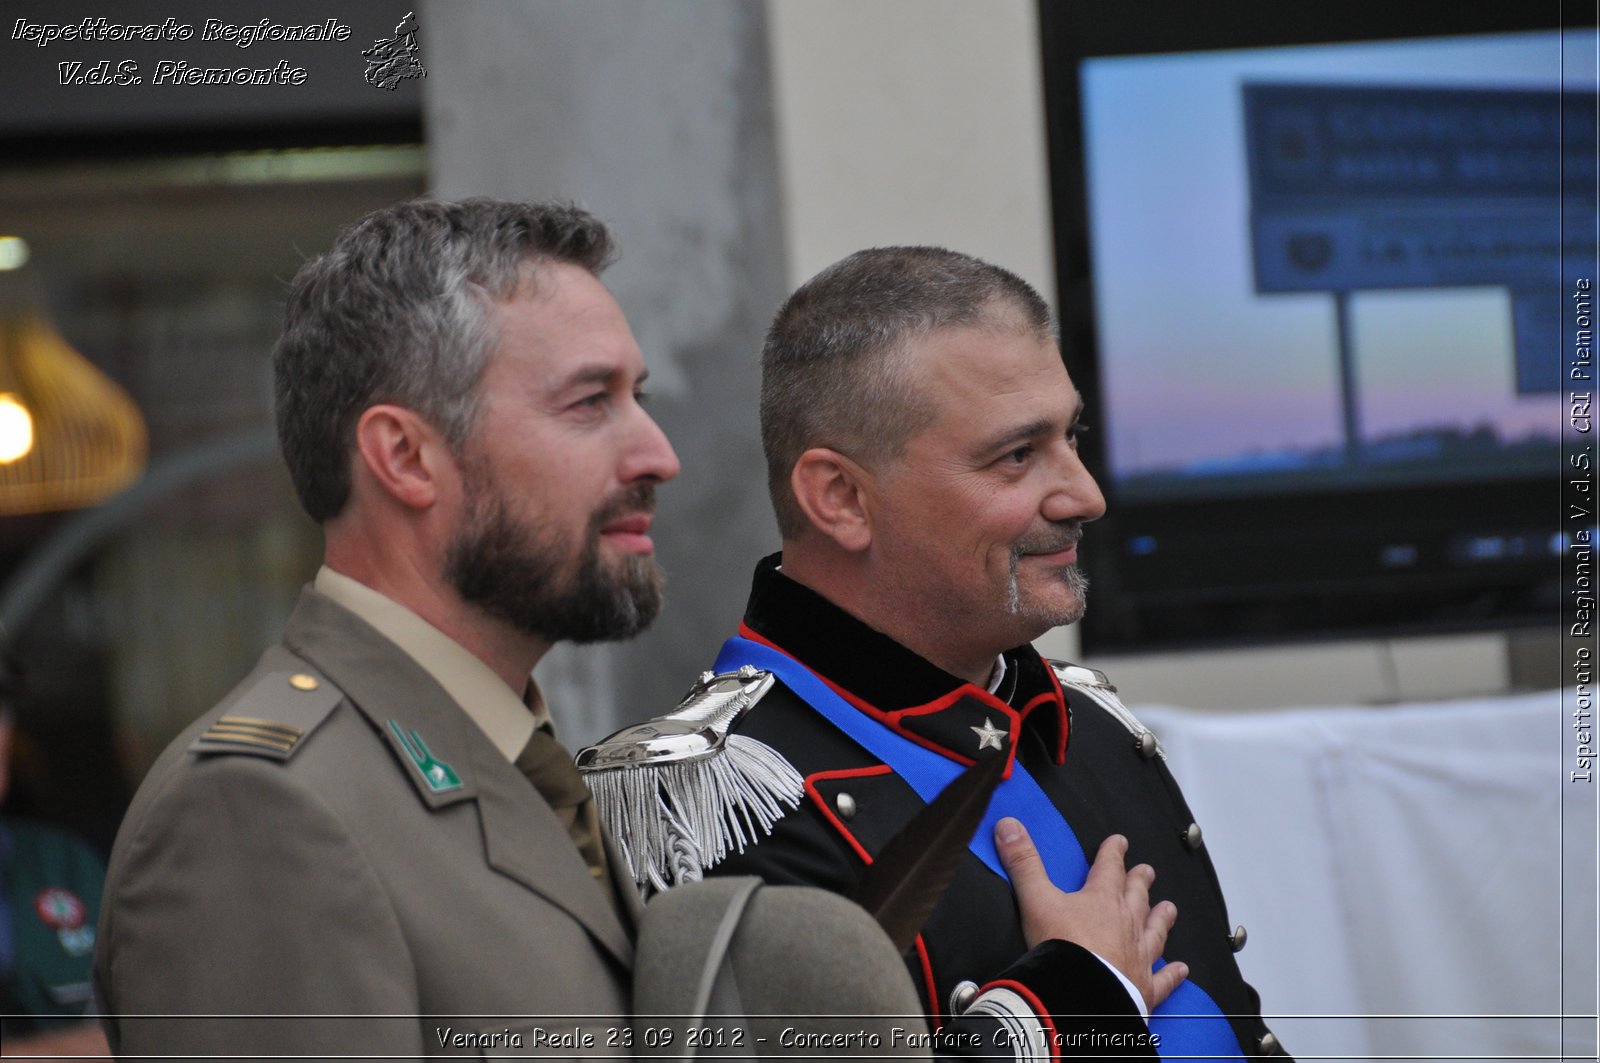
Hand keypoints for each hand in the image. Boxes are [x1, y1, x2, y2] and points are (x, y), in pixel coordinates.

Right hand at [995, 817, 1187, 1010]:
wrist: (1082, 993)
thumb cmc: (1061, 946)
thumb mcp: (1035, 899)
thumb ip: (1023, 863)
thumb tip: (1008, 825)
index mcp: (1102, 899)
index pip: (1110, 867)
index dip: (1114, 852)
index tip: (1120, 841)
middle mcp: (1126, 923)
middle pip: (1137, 896)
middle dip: (1140, 881)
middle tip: (1147, 870)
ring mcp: (1139, 955)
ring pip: (1155, 931)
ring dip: (1161, 919)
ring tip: (1169, 909)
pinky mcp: (1145, 986)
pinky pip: (1164, 978)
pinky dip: (1173, 974)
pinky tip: (1182, 970)